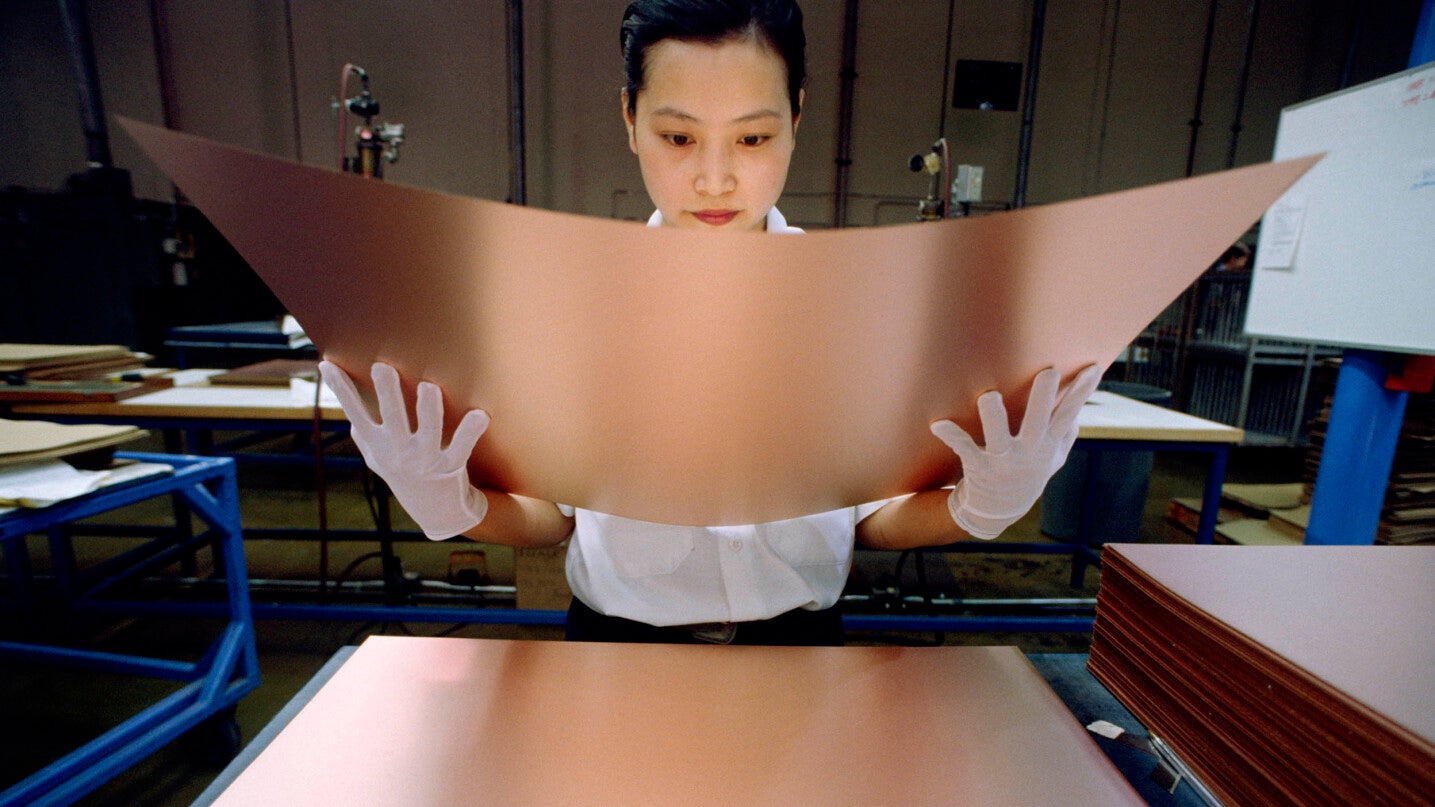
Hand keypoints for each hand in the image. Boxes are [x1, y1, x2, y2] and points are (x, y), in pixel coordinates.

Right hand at [319, 360, 490, 539]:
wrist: (435, 512)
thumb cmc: (404, 474)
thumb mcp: (377, 459)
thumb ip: (364, 435)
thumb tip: (346, 406)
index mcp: (379, 444)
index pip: (355, 412)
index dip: (341, 390)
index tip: (327, 365)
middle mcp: (399, 451)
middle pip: (392, 418)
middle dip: (387, 394)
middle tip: (382, 368)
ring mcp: (425, 459)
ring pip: (427, 432)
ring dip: (428, 410)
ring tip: (428, 388)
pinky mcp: (451, 466)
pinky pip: (461, 447)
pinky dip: (470, 432)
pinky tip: (480, 415)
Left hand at [930, 365, 1101, 539]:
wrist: (999, 511)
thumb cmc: (1028, 473)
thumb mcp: (1053, 459)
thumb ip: (1066, 434)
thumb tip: (1078, 407)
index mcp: (1047, 445)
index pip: (1067, 415)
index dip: (1080, 393)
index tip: (1093, 368)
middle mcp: (1028, 453)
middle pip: (1038, 422)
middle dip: (1043, 398)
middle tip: (1048, 372)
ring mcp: (1003, 461)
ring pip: (999, 437)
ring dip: (994, 417)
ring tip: (989, 396)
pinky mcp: (979, 467)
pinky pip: (965, 449)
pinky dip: (952, 436)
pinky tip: (939, 424)